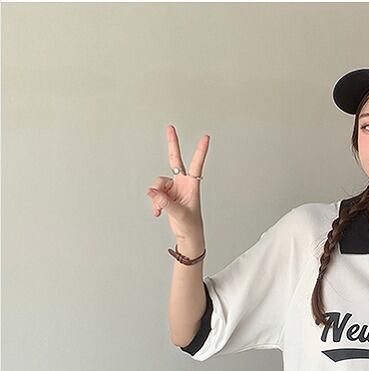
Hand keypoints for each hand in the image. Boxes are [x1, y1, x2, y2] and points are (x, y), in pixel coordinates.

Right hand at [145, 124, 208, 239]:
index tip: (206, 137)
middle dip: (172, 144)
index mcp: (192, 185)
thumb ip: (165, 202)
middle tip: (170, 127)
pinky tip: (158, 212)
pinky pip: (155, 193)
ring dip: (156, 197)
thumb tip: (152, 192)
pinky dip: (155, 203)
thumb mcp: (179, 214)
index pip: (196, 165)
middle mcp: (182, 183)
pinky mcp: (166, 194)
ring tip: (160, 209)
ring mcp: (174, 188)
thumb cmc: (190, 225)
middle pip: (175, 160)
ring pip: (158, 183)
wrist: (188, 236)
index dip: (200, 151)